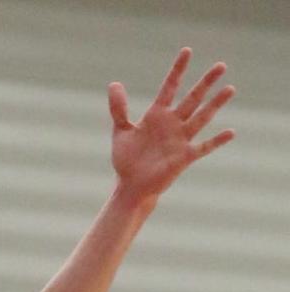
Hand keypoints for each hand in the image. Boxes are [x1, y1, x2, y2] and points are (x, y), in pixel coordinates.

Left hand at [110, 49, 234, 209]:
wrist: (131, 187)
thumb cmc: (126, 161)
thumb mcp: (121, 132)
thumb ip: (119, 109)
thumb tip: (114, 84)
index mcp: (157, 114)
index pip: (170, 86)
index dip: (178, 69)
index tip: (187, 51)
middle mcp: (173, 123)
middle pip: (193, 98)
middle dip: (206, 82)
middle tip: (221, 65)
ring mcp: (180, 140)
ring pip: (202, 117)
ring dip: (216, 104)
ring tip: (230, 88)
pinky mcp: (184, 158)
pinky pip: (204, 147)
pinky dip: (217, 141)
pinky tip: (231, 132)